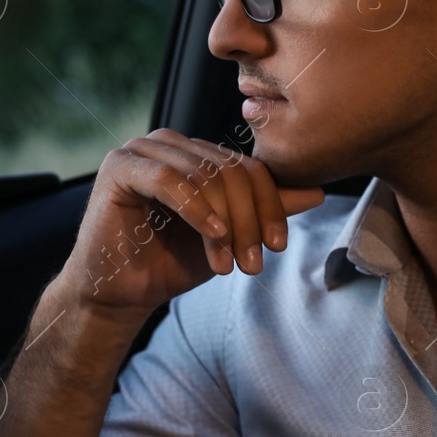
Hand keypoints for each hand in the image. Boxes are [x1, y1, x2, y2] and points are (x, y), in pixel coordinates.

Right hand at [59, 128, 324, 317]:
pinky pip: (169, 180)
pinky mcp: (120, 166)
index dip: (270, 205)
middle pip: (231, 170)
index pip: (249, 167)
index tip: (278, 247)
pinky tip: (211, 235)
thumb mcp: (229, 236)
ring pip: (205, 175)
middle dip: (249, 220)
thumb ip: (264, 210)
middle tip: (253, 264)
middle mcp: (171, 144)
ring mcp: (143, 150)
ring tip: (228, 264)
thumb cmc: (171, 262)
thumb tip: (317, 190)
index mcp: (197, 154)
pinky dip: (196, 209)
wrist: (121, 292)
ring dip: (225, 223)